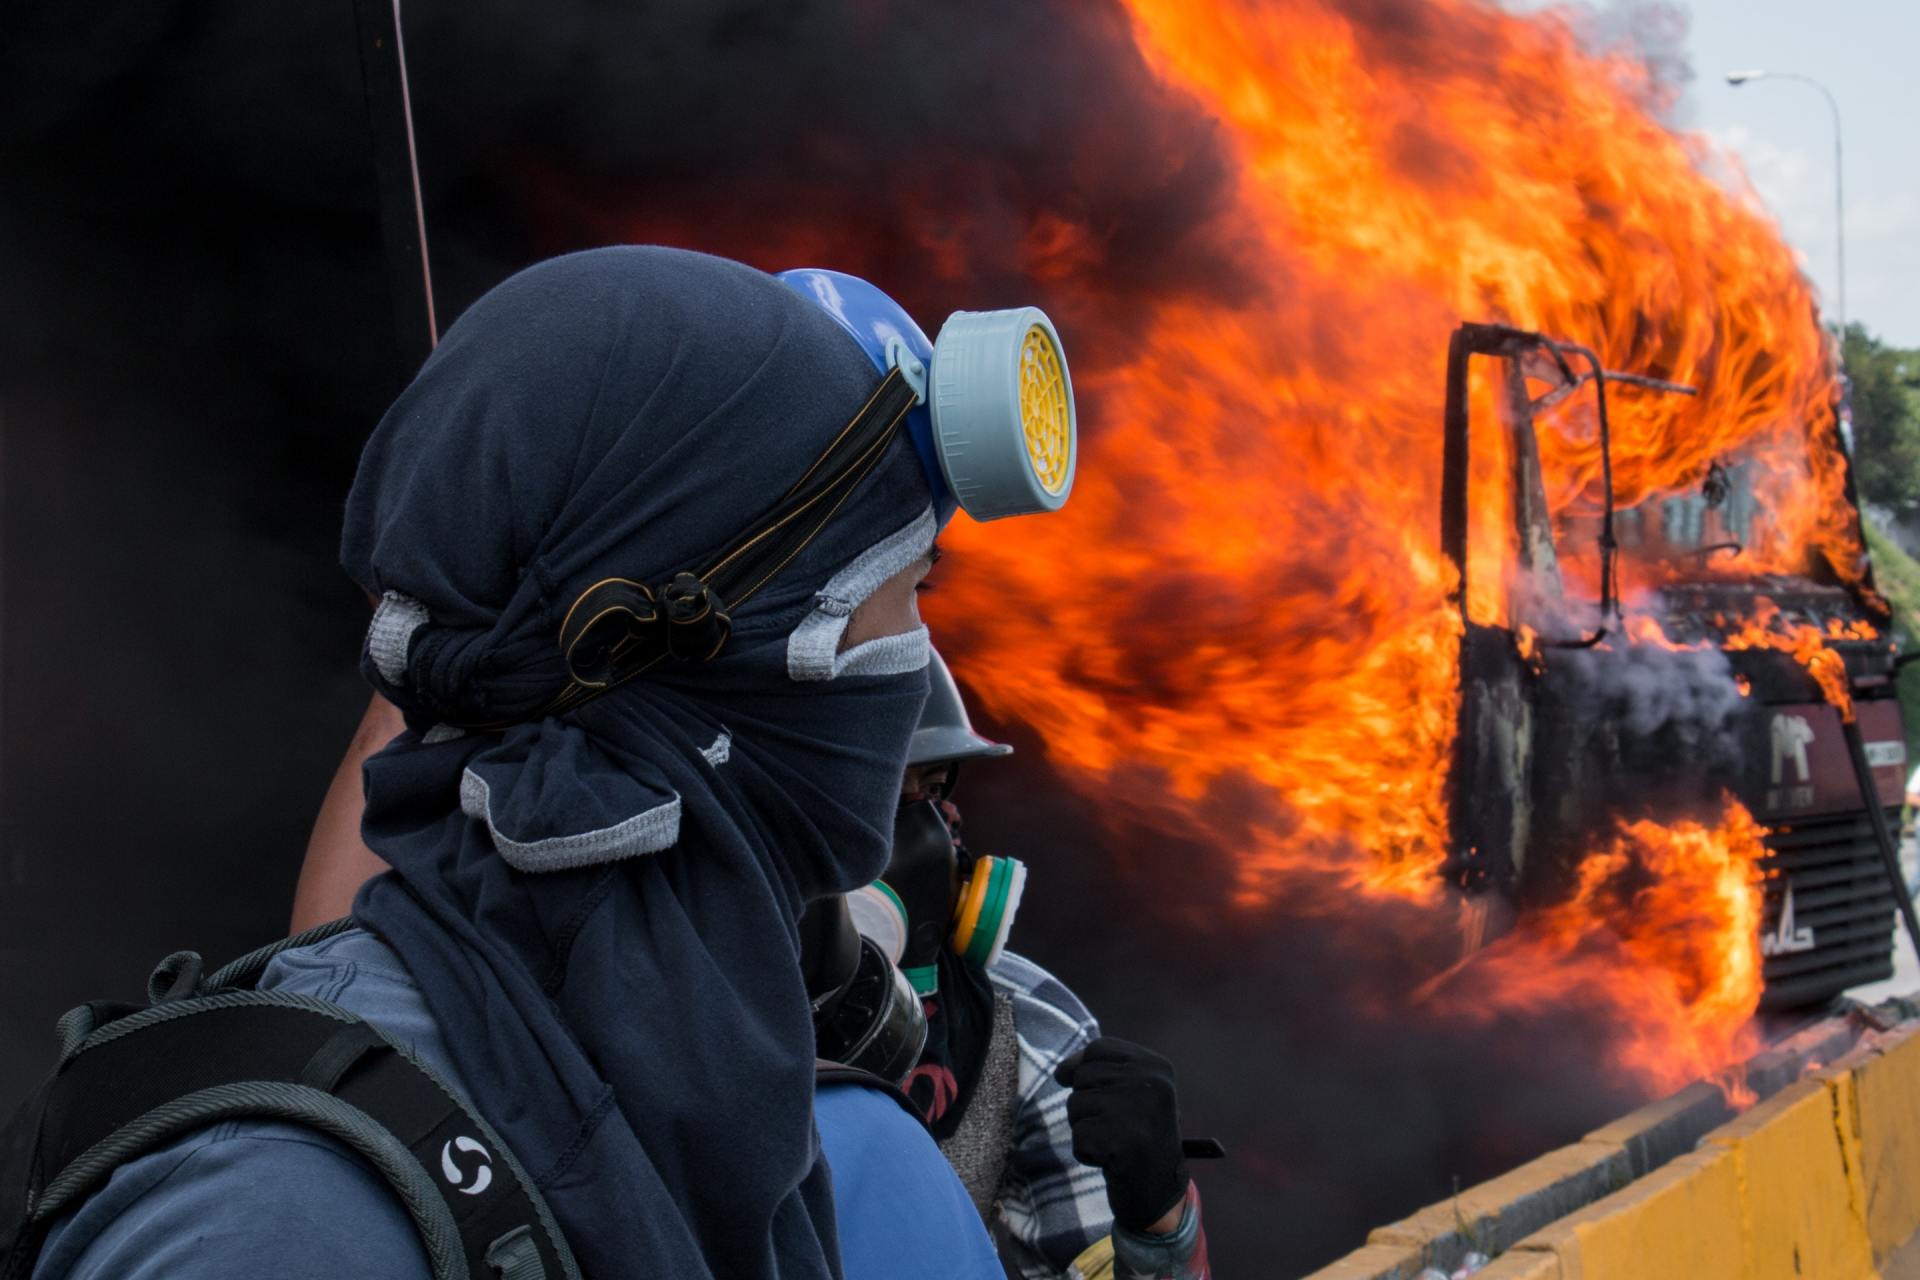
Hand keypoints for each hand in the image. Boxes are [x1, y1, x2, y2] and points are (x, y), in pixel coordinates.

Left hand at [1053, 1037, 1188, 1233]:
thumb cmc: (1139, 1138)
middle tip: (1117, 1127)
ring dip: (1087, 1129)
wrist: (1161, 1194)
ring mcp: (1138, 1111)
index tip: (1098, 1094)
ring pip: (1076, 1106)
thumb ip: (1100, 1072)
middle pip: (1083, 1077)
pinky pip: (1078, 1137)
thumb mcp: (1133, 1094)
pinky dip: (1087, 1153)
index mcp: (1157, 1067)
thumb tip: (1061, 1071)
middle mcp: (1151, 1083)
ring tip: (1115, 1142)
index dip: (1085, 1068)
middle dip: (1088, 1106)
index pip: (1099, 1049)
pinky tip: (1112, 1161)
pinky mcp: (1122, 1142)